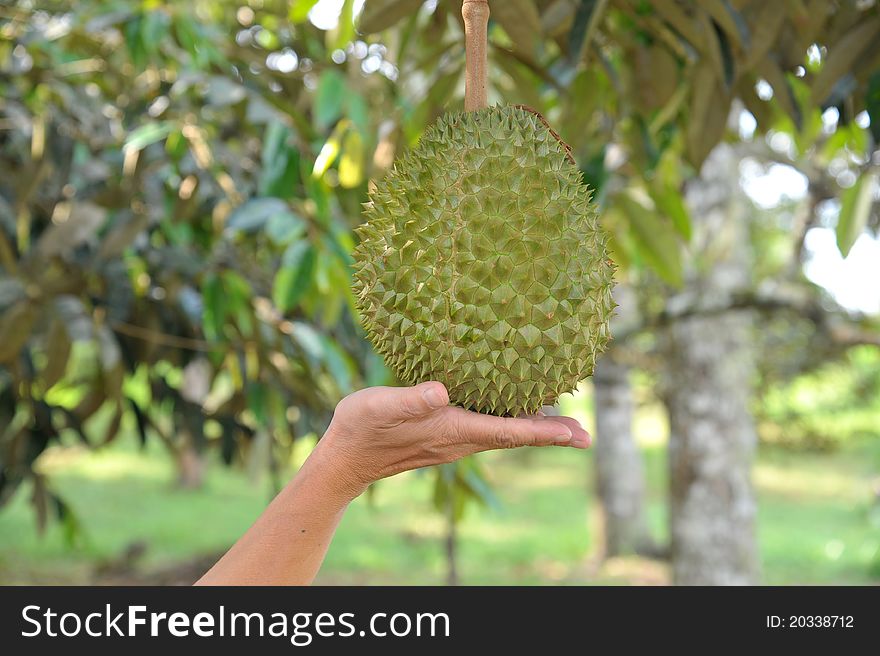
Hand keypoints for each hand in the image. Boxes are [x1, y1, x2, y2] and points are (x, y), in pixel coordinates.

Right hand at [314, 381, 590, 498]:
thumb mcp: (382, 406)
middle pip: (515, 436)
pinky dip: (511, 422)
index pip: (510, 432)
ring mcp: (454, 441)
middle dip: (551, 433)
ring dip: (534, 428)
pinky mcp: (444, 436)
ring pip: (504, 433)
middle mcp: (460, 440)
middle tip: (585, 432)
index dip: (545, 431)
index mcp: (454, 430)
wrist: (345, 459)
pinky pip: (488, 429)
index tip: (578, 433)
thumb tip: (443, 391)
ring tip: (563, 422)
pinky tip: (514, 411)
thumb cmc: (362, 428)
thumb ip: (412, 399)